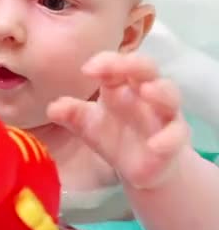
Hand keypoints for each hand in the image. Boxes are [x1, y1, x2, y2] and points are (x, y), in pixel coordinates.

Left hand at [48, 51, 190, 188]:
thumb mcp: (87, 125)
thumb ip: (70, 113)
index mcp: (121, 86)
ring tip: (146, 91)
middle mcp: (145, 94)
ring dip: (160, 92)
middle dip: (133, 64)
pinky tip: (155, 144)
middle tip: (115, 67)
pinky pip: (177, 135)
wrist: (142, 167)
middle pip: (146, 69)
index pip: (117, 64)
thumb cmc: (114, 135)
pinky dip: (169, 139)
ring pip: (169, 95)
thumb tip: (52, 107)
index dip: (106, 62)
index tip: (87, 69)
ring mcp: (163, 115)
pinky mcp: (174, 140)